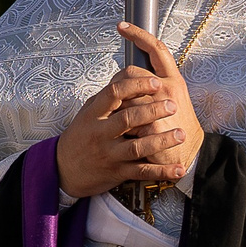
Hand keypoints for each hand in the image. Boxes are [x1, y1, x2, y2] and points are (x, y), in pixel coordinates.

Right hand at [55, 23, 205, 198]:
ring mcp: (109, 154)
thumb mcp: (88, 112)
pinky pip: (142, 172)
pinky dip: (161, 171)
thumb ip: (109, 97)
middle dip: (152, 111)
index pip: (114, 93)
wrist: (64, 169)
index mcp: (94, 113)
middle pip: (127, 119)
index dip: (136, 86)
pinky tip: (178, 169)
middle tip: (173, 104)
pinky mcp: (117, 172)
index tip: (156, 82)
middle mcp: (100, 133)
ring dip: (161, 141)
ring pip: (137, 147)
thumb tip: (131, 74)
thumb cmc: (82, 135)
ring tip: (181, 134)